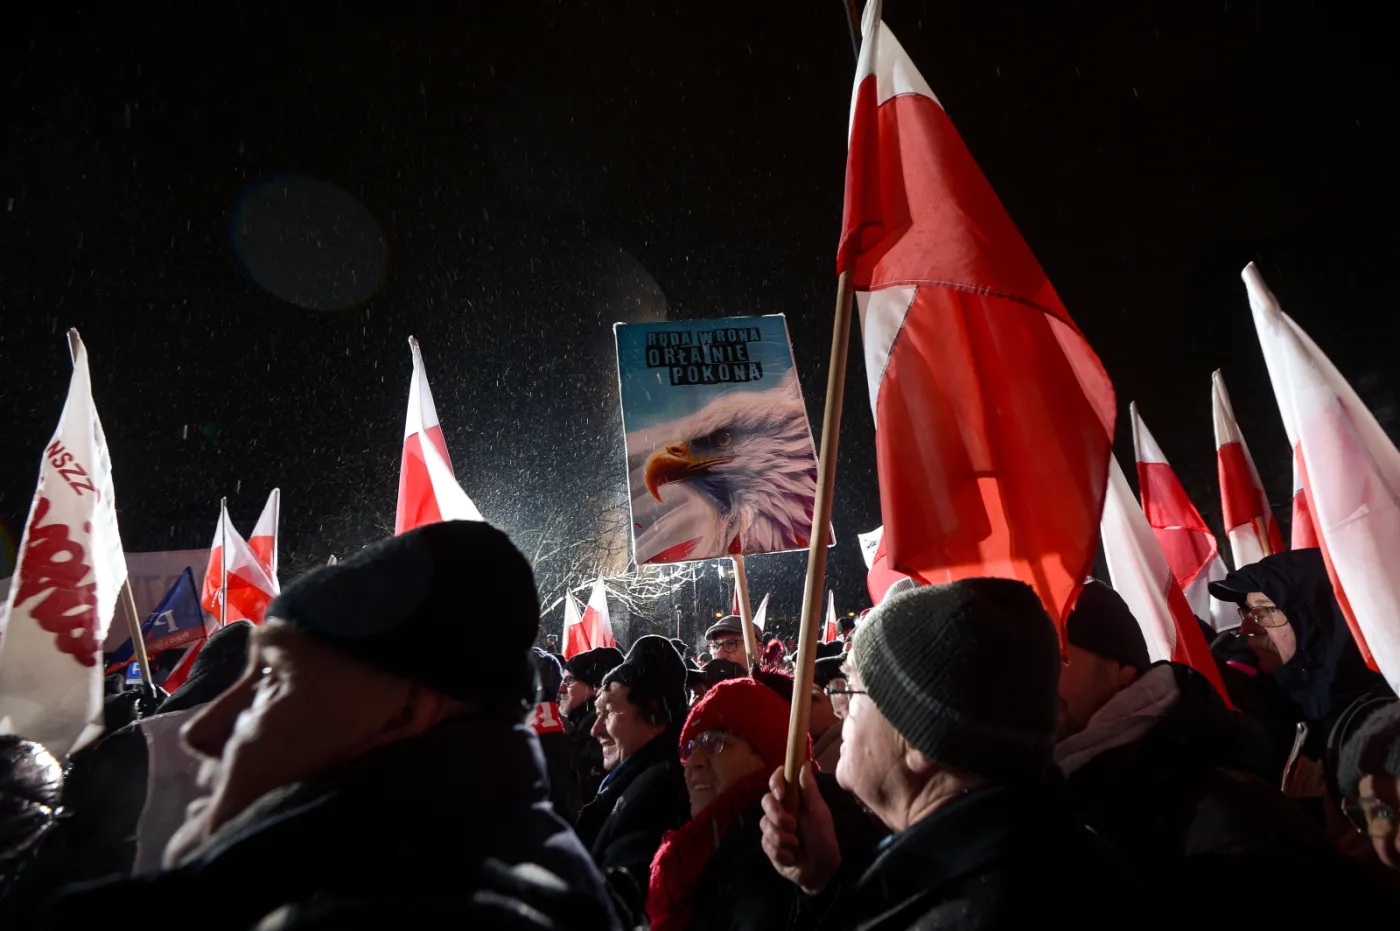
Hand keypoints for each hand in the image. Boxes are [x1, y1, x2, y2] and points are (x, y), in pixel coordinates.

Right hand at [760, 762, 840, 894]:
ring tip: (796, 846)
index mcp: (794, 799)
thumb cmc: (824, 839)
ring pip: (764, 825)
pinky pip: (765, 844)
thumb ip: (809, 790)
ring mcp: (774, 828)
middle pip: (766, 802)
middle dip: (777, 816)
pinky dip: (780, 852)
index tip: (781, 793)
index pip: (778, 781)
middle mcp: (782, 810)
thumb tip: (804, 763)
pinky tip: (791, 858)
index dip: (776, 782)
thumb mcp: (819, 813)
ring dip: (781, 838)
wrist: (821, 871)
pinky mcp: (769, 846)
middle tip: (793, 826)